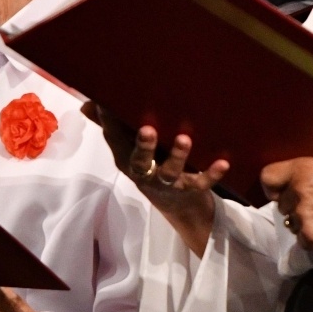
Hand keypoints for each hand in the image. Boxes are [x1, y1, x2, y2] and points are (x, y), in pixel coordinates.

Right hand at [82, 102, 224, 256]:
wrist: (180, 207)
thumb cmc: (153, 166)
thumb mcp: (131, 150)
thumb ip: (113, 127)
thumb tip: (89, 104)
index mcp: (128, 159)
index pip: (116, 140)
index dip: (111, 123)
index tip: (108, 104)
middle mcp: (145, 172)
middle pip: (140, 161)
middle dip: (143, 146)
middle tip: (147, 129)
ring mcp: (167, 182)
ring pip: (169, 171)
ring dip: (177, 156)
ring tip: (184, 139)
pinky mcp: (190, 189)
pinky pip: (201, 183)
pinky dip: (212, 174)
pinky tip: (223, 163)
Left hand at [260, 158, 312, 251]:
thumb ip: (304, 176)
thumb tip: (284, 189)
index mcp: (304, 168)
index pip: (268, 177)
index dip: (274, 188)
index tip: (281, 193)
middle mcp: (299, 190)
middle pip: (281, 205)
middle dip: (296, 207)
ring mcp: (303, 215)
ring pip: (291, 223)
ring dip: (305, 223)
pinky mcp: (310, 237)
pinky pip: (301, 240)